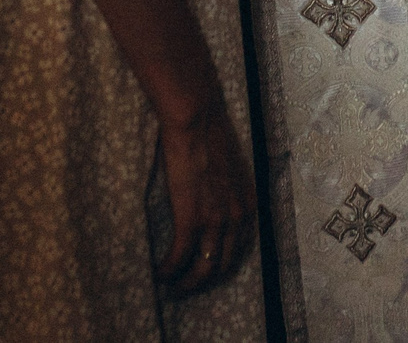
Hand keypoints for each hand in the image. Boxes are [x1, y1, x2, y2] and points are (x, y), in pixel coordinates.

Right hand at [154, 99, 256, 296]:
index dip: (223, 264)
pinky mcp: (191, 219)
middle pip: (224, 265)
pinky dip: (169, 270)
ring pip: (204, 269)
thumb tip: (213, 196)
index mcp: (248, 203)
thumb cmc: (209, 133)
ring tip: (172, 288)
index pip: (240, 247)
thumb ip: (227, 188)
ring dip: (186, 284)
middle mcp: (238, 217)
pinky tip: (159, 273)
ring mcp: (216, 220)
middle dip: (205, 280)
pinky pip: (180, 256)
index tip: (208, 270)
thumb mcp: (230, 167)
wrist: (197, 119)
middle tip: (187, 286)